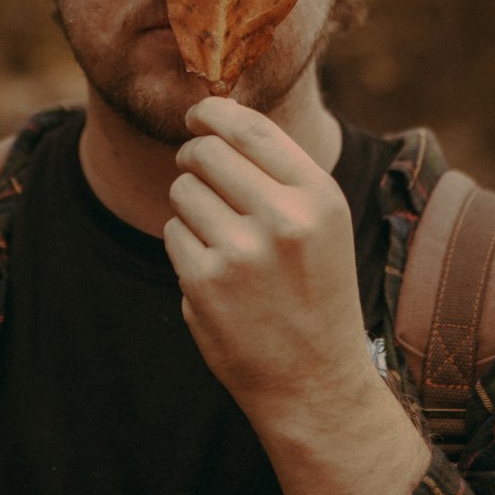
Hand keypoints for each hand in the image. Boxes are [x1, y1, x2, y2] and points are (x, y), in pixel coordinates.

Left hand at [163, 96, 375, 428]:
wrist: (316, 381)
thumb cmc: (315, 288)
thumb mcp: (322, 220)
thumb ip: (278, 169)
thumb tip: (218, 114)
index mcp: (319, 195)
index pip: (250, 127)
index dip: (212, 112)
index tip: (196, 114)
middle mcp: (284, 218)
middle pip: (205, 152)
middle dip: (193, 157)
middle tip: (197, 172)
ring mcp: (241, 253)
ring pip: (183, 191)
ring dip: (190, 205)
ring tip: (221, 236)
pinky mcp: (205, 284)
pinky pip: (172, 233)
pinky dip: (185, 245)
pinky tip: (214, 271)